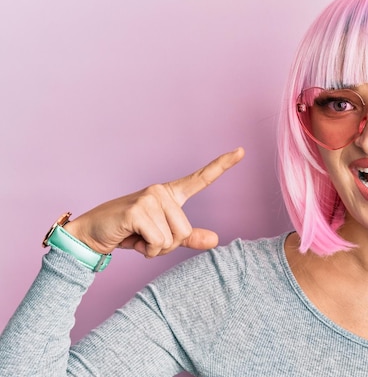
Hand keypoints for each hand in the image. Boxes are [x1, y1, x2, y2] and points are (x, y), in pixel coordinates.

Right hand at [63, 147, 244, 257]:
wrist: (92, 234)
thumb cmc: (128, 232)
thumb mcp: (161, 236)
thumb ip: (188, 238)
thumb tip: (215, 240)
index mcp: (170, 195)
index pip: (201, 178)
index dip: (223, 165)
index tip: (242, 151)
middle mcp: (162, 191)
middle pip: (186, 231)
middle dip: (167, 245)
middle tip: (146, 237)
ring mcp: (150, 198)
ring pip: (173, 239)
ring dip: (155, 248)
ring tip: (138, 237)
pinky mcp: (138, 210)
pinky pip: (158, 241)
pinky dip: (146, 250)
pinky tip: (131, 239)